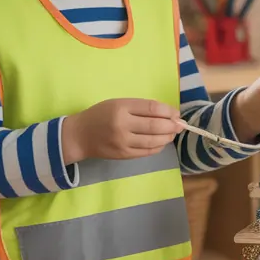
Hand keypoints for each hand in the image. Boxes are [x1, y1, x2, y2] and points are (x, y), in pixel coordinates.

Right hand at [62, 98, 182, 163]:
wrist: (80, 135)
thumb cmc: (100, 115)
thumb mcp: (118, 104)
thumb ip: (140, 108)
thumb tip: (167, 114)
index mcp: (121, 107)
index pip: (152, 108)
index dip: (168, 111)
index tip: (175, 113)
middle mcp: (122, 125)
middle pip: (155, 125)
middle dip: (172, 125)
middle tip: (180, 125)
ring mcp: (123, 142)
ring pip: (153, 141)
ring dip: (167, 137)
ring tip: (172, 133)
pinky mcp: (124, 155)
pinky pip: (147, 152)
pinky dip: (158, 147)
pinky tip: (161, 142)